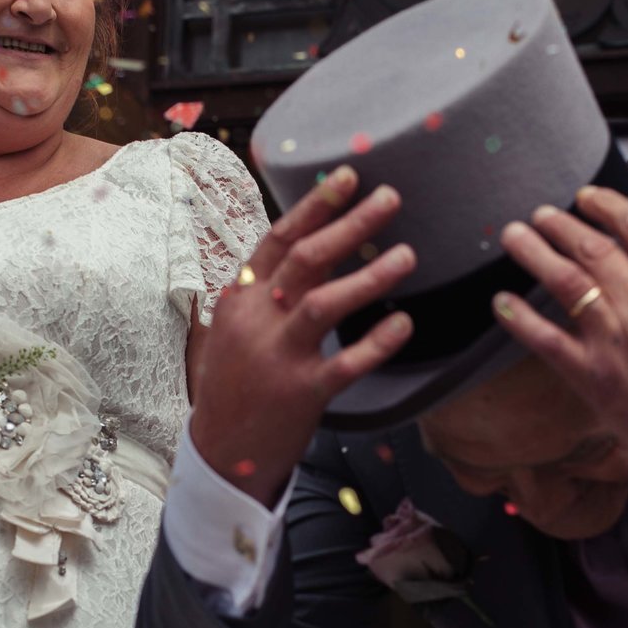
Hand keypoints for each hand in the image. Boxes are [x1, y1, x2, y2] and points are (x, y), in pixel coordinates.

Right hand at [189, 165, 416, 504]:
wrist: (220, 452)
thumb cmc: (234, 383)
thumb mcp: (236, 327)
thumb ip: (267, 289)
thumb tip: (312, 244)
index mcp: (241, 298)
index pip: (278, 238)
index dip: (315, 205)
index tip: (349, 175)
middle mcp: (258, 320)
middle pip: (306, 259)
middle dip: (350, 223)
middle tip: (391, 197)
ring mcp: (279, 356)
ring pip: (324, 304)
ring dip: (369, 277)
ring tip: (408, 254)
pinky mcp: (303, 393)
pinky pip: (345, 364)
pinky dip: (376, 342)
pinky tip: (403, 323)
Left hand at [494, 193, 627, 517]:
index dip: (607, 205)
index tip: (586, 197)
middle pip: (592, 250)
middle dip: (561, 224)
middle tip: (541, 214)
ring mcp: (615, 343)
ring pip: (566, 285)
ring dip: (535, 254)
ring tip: (514, 235)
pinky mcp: (594, 379)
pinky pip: (547, 342)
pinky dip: (520, 319)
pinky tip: (501, 301)